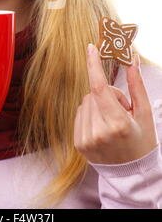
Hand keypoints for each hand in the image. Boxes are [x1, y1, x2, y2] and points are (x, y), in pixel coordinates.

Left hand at [73, 44, 158, 163]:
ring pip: (85, 102)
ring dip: (97, 104)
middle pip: (93, 93)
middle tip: (122, 110)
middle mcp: (99, 132)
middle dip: (107, 94)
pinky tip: (102, 128)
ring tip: (112, 122)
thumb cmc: (142, 140)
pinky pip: (79, 113)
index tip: (91, 48)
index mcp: (118, 124)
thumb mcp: (144, 113)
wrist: (131, 174)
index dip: (93, 65)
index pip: (100, 88)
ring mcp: (86, 139)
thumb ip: (136, 84)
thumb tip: (132, 58)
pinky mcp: (78, 143)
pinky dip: (90, 114)